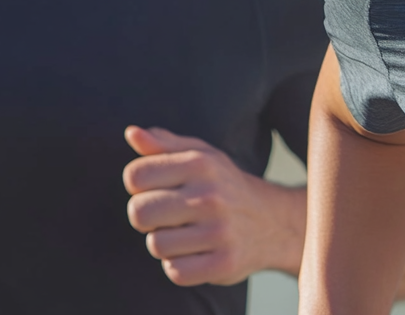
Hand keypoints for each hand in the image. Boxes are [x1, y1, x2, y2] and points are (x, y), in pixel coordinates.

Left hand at [122, 126, 304, 285]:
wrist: (272, 221)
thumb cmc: (222, 185)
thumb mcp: (200, 155)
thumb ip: (163, 144)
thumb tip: (132, 133)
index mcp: (200, 163)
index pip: (135, 176)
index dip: (138, 185)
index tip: (156, 189)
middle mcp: (210, 195)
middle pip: (139, 213)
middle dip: (146, 217)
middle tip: (166, 216)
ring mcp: (219, 231)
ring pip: (156, 245)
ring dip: (164, 243)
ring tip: (183, 234)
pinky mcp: (224, 264)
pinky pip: (176, 272)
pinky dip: (179, 266)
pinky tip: (195, 254)